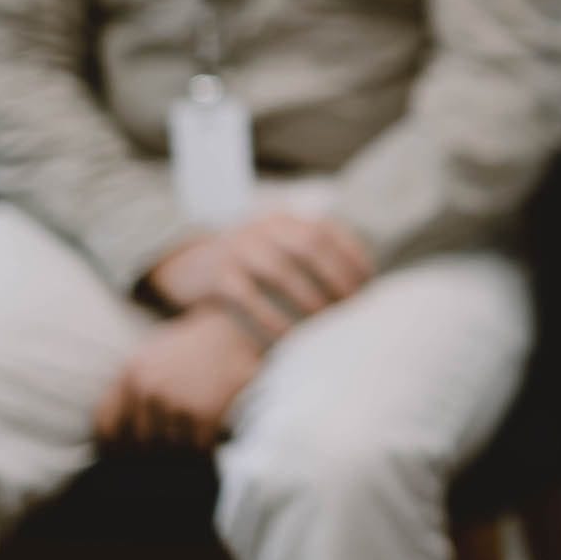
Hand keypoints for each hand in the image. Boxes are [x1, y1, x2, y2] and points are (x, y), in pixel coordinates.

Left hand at [94, 304, 265, 448]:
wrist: (243, 326)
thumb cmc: (197, 344)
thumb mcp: (154, 355)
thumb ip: (131, 387)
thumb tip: (112, 435)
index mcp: (132, 374)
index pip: (107, 427)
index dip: (114, 446)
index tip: (127, 454)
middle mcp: (148, 389)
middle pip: (138, 443)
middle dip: (153, 449)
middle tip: (170, 449)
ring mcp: (176, 402)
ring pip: (168, 449)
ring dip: (182, 451)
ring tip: (193, 443)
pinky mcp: (204, 413)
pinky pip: (197, 448)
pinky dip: (205, 449)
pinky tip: (212, 439)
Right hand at [146, 213, 374, 339]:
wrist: (191, 267)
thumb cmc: (253, 268)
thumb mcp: (281, 252)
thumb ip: (314, 261)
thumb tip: (365, 290)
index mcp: (287, 220)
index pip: (330, 231)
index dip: (353, 258)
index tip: (369, 287)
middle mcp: (265, 226)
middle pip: (310, 244)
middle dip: (337, 277)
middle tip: (352, 309)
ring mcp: (239, 246)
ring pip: (281, 270)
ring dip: (308, 299)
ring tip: (325, 327)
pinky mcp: (218, 273)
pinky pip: (247, 296)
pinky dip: (269, 318)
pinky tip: (286, 340)